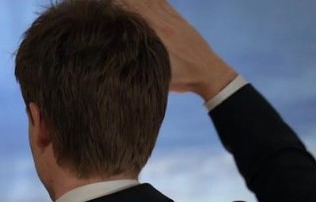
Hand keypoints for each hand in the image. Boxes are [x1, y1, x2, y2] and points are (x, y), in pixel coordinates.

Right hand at [117, 0, 237, 99]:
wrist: (208, 72)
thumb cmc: (183, 78)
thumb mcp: (158, 75)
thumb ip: (141, 63)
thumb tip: (120, 54)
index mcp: (157, 37)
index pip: (133, 16)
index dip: (119, 10)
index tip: (107, 10)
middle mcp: (164, 24)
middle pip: (138, 5)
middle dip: (124, 3)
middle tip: (110, 3)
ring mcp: (172, 19)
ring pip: (149, 2)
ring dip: (135, 0)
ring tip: (121, 0)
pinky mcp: (179, 18)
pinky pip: (161, 2)